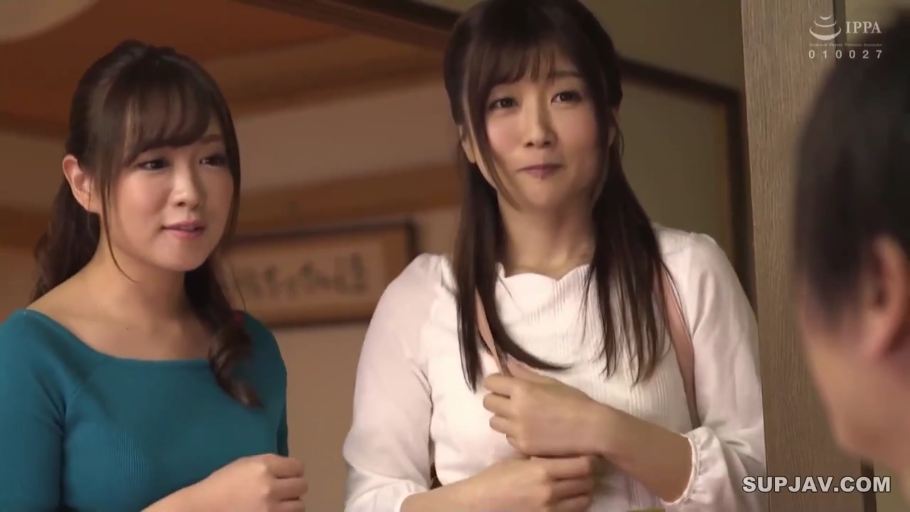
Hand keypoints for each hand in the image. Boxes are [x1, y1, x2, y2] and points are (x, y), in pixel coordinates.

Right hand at [187, 454, 306, 511]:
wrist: (202, 508)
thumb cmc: (222, 484)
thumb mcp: (244, 464)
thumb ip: (268, 465)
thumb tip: (289, 470)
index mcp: (264, 466)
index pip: (298, 466)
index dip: (294, 471)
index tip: (289, 475)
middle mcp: (270, 486)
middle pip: (302, 486)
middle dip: (294, 487)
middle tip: (285, 491)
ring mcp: (270, 508)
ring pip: (299, 505)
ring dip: (291, 504)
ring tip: (279, 504)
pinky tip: (274, 511)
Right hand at [469, 456, 597, 511]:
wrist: (483, 502)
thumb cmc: (498, 476)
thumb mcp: (518, 458)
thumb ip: (540, 452)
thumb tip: (560, 441)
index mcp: (543, 470)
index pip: (583, 465)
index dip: (590, 459)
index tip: (589, 454)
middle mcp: (550, 490)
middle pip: (587, 482)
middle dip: (590, 474)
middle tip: (586, 467)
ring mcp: (550, 508)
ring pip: (585, 499)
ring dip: (585, 490)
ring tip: (579, 483)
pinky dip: (576, 504)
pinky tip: (570, 496)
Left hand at [483, 362, 607, 456]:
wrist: (592, 430)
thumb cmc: (575, 401)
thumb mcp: (551, 382)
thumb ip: (526, 375)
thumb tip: (508, 365)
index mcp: (522, 389)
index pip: (490, 382)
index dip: (496, 382)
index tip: (503, 385)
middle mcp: (515, 410)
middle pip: (488, 403)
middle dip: (496, 400)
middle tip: (510, 401)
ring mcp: (518, 430)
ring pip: (494, 422)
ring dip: (503, 418)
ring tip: (520, 418)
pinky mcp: (523, 447)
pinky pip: (508, 438)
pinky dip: (515, 434)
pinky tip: (530, 431)